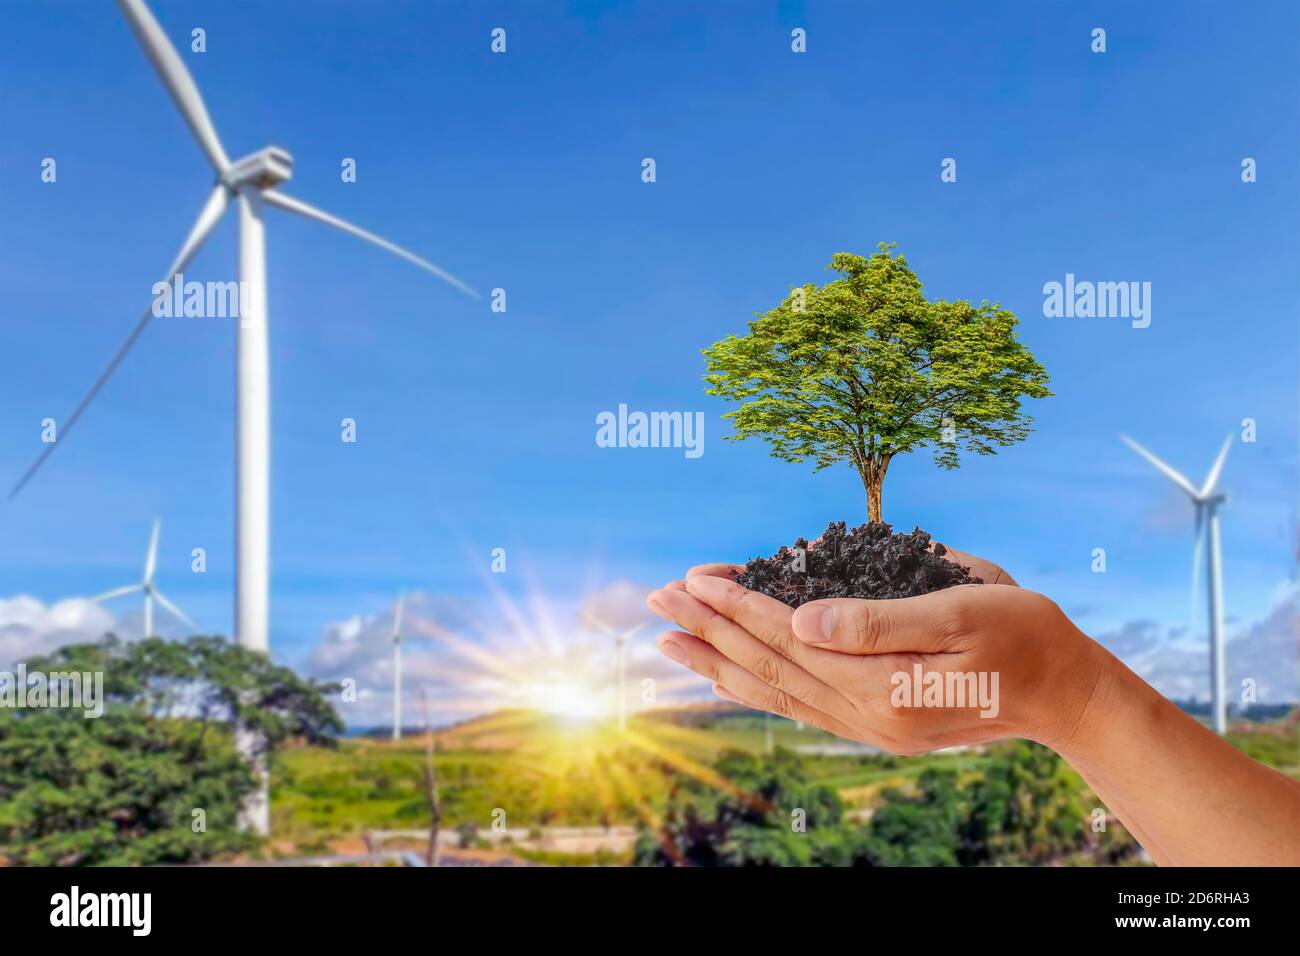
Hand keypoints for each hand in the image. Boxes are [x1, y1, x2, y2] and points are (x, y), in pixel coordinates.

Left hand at [646, 551, 1102, 754]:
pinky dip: (756, 688)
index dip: (737, 605)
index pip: (788, 638)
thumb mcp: (959, 612)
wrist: (1065, 694)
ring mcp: (868, 727)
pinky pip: (799, 706)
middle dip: (710, 630)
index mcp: (882, 686)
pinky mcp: (876, 725)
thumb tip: (800, 618)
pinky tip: (729, 675)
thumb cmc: (1022, 637)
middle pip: (768, 666)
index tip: (693, 578)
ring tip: (670, 641)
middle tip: (657, 599)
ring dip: (719, 661)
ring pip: (775, 691)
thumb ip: (876, 621)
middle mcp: (865, 716)